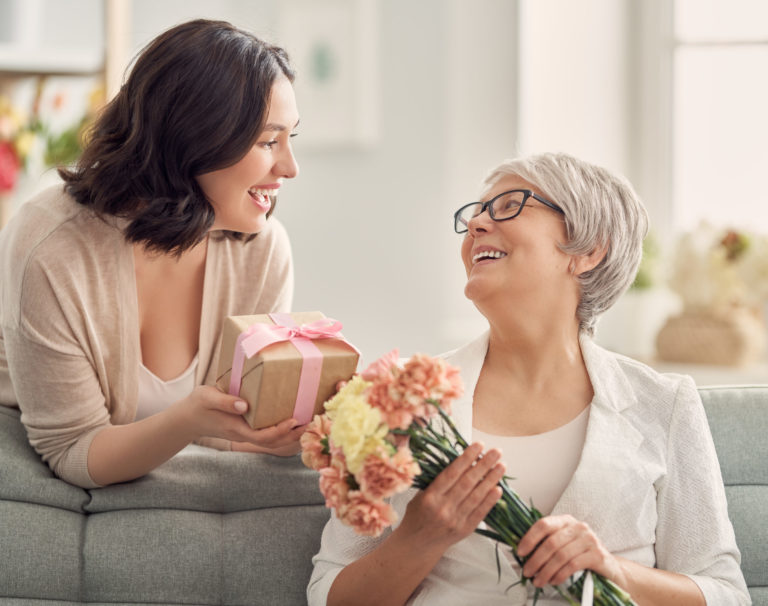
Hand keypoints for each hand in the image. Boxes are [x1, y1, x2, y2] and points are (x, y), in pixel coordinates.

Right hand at [171, 385, 305, 451]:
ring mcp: (246, 433)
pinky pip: (268, 433)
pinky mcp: (247, 428)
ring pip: (272, 440)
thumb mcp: (207, 398)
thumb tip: (245, 405)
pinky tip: (294, 420)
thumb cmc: (197, 405)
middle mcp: (244, 434)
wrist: (188, 417)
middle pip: (273, 442)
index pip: (262, 436)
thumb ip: (225, 401)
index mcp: (236, 428)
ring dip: (291, 434)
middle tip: (311, 423)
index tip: (293, 420)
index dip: (280, 431)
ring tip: (309, 423)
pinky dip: (282, 429)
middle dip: (292, 435)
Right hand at [397, 442, 505, 551]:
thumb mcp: (420, 495)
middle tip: (496, 451)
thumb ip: (437, 481)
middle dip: (484, 465)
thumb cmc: (417, 515)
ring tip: (501, 466)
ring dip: (491, 479)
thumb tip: (460, 462)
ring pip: (476, 496)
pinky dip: (490, 501)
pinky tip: (499, 489)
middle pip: (467, 482)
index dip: (466, 458)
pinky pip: (480, 513)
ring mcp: (455, 520)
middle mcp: (443, 508)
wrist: (417, 545)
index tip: (478, 445)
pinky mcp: (464, 530)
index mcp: (430, 496)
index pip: (452, 473)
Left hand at [517, 514, 625, 588]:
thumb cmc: (581, 555)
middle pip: (551, 542)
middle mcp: (578, 527)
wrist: (609, 567)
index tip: (520, 552)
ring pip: (560, 556)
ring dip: (546, 571)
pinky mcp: (597, 554)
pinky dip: (559, 575)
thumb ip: (548, 543)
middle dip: (536, 560)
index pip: (544, 524)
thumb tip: (524, 553)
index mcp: (566, 521)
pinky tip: (553, 581)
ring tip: (538, 580)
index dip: (530, 538)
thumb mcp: (564, 544)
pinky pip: (572, 565)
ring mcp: (589, 540)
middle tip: (527, 572)